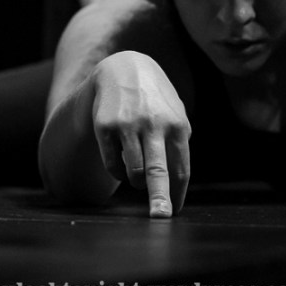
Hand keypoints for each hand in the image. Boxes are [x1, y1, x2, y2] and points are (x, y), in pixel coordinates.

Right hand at [91, 51, 190, 217]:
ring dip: (137, 183)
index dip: (178, 194)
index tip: (174, 212)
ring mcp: (128, 125)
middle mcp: (153, 124)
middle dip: (160, 197)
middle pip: (158, 171)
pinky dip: (119, 173)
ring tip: (139, 174)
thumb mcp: (175, 114)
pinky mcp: (105, 127)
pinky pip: (112, 165)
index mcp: (176, 124)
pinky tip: (123, 163)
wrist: (122, 68)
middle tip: (161, 217)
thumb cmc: (155, 99)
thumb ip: (180, 143)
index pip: (180, 169)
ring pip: (133, 172)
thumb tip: (177, 180)